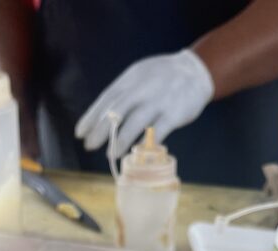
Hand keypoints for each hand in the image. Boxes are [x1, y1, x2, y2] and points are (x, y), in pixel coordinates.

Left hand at [75, 49, 214, 158]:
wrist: (197, 70)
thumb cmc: (163, 77)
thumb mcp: (140, 75)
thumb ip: (123, 93)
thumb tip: (101, 117)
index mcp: (131, 79)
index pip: (107, 98)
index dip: (92, 117)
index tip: (80, 133)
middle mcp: (143, 88)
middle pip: (117, 110)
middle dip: (101, 129)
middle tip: (88, 145)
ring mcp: (159, 100)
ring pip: (136, 121)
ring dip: (121, 139)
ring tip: (110, 154)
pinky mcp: (174, 113)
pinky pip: (158, 130)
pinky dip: (147, 142)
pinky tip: (137, 153)